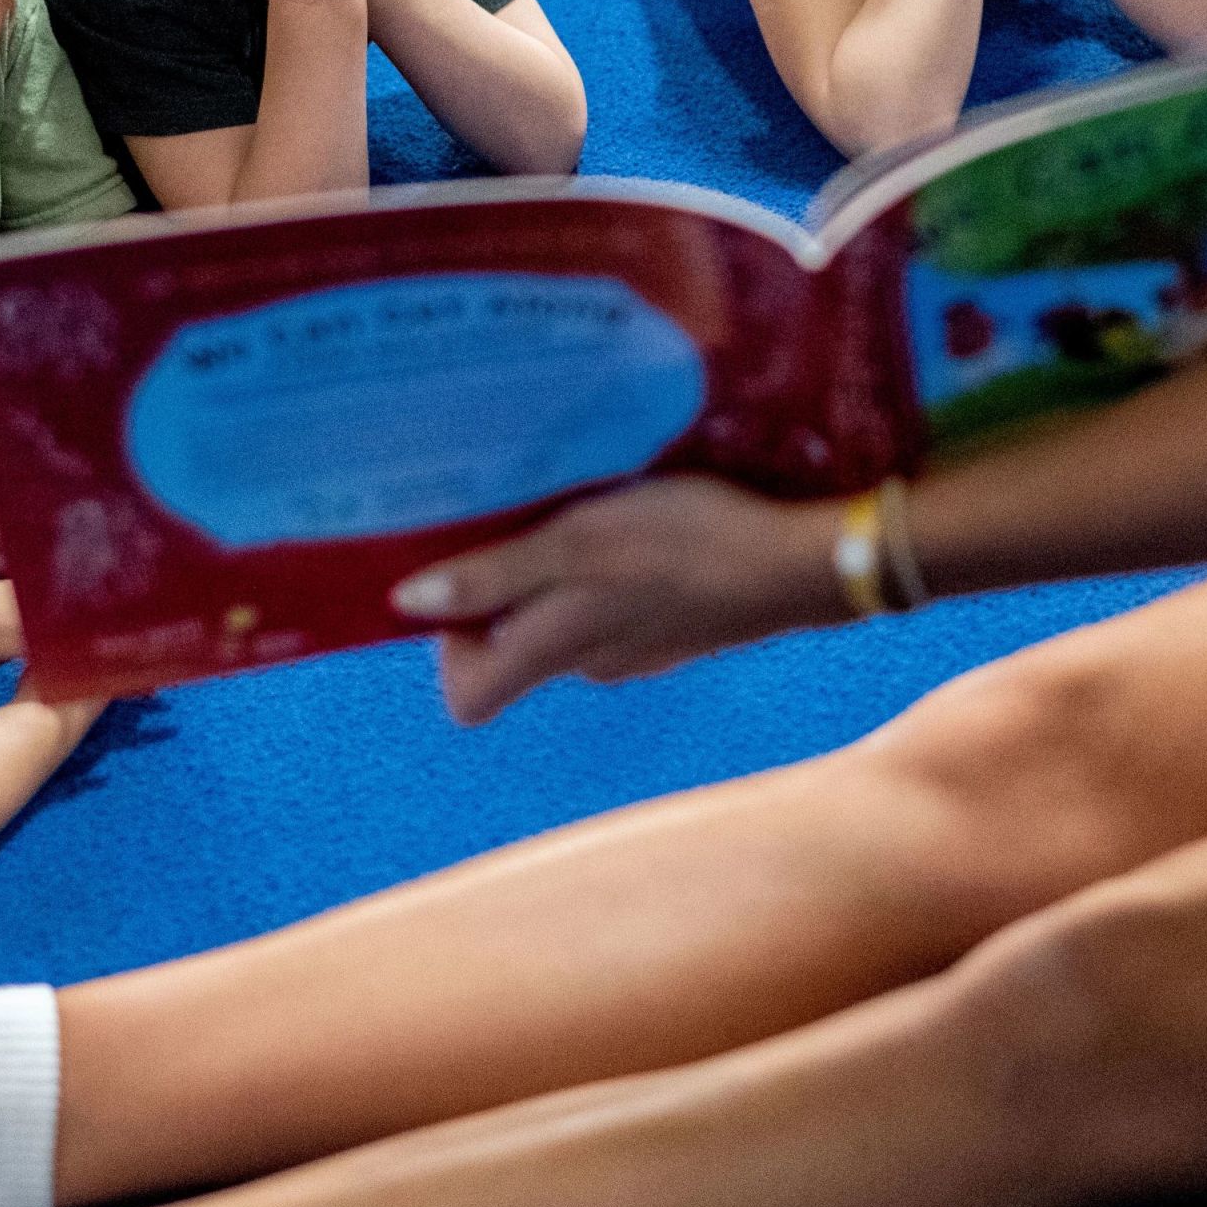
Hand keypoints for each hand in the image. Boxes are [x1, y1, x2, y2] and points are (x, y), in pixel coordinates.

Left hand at [391, 476, 848, 722]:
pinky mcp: (675, 630)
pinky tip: (641, 527)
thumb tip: (407, 603)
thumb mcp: (577, 542)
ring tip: (587, 510)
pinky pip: (616, 611)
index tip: (469, 577)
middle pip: (515, 649)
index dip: (450, 643)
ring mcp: (637, 652)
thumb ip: (494, 575)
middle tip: (526, 520)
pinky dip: (612, 575)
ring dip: (562, 575)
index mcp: (556, 650)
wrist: (799, 563)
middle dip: (506, 592)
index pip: (468, 696)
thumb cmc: (683, 543)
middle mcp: (589, 666)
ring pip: (567, 624)